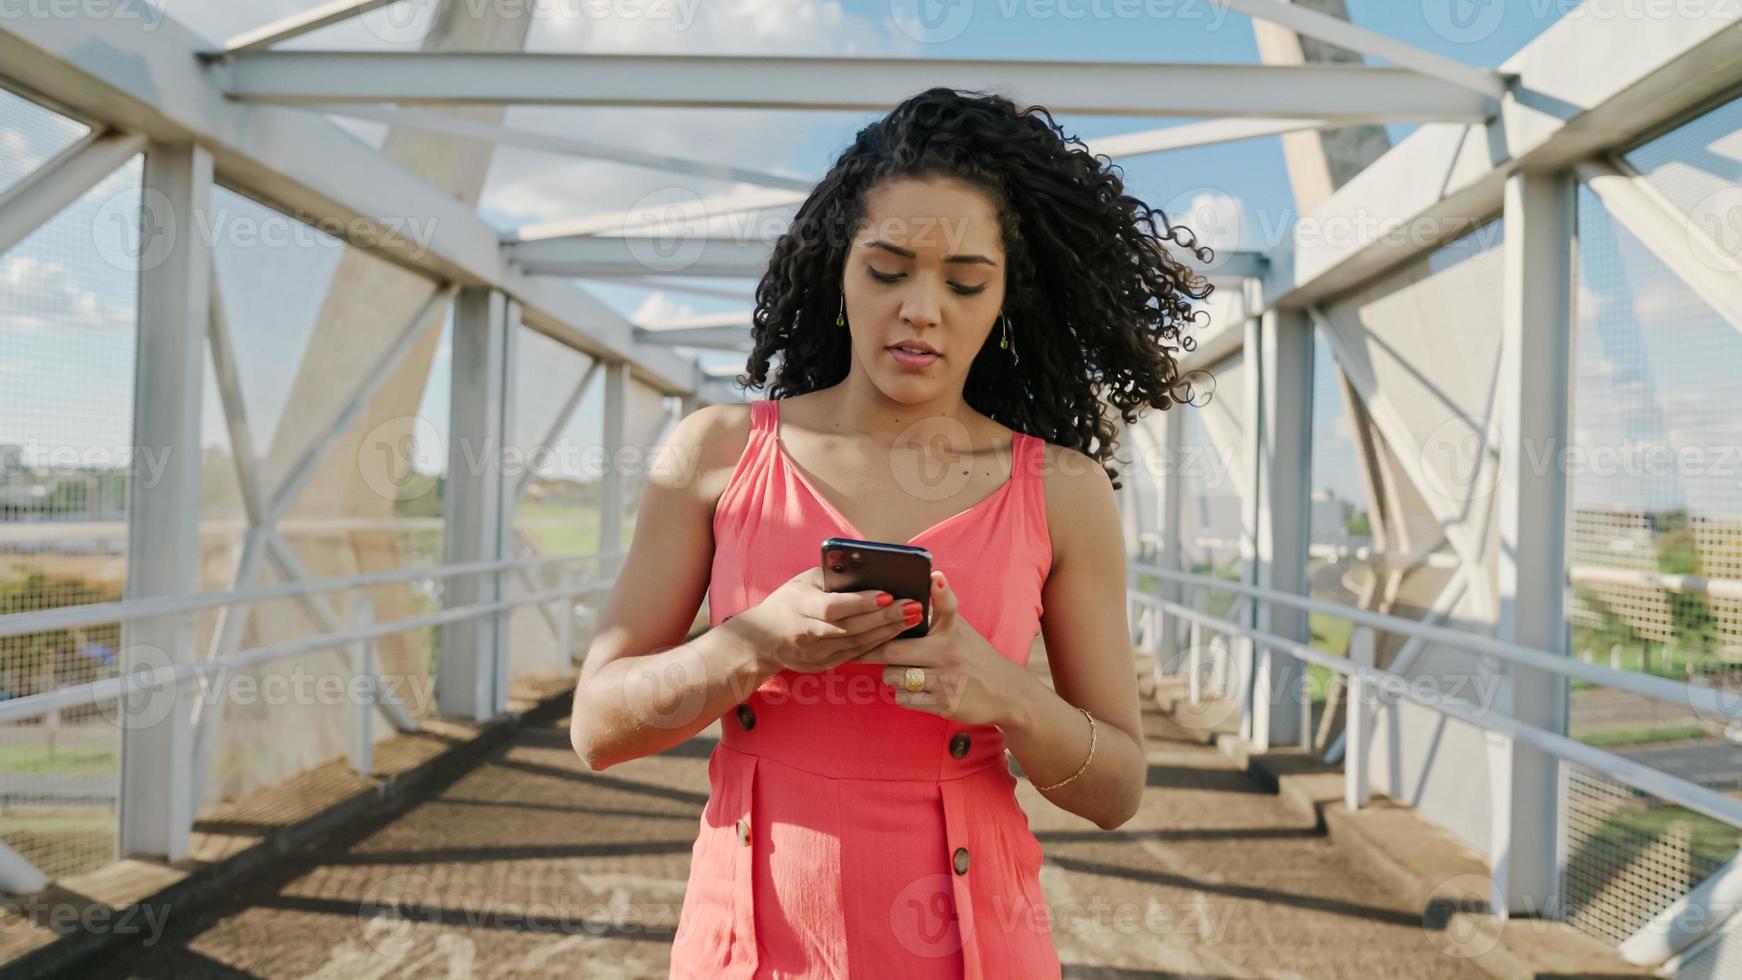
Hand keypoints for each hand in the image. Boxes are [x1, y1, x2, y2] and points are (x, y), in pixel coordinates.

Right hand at [723, 565, 924, 674]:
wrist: (761, 640)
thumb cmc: (787, 602)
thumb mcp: (802, 583)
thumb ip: (832, 577)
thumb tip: (868, 569)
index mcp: (799, 608)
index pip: (834, 607)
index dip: (862, 603)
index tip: (888, 595)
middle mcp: (806, 634)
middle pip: (852, 627)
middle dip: (886, 617)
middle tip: (914, 606)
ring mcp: (815, 654)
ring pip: (858, 644)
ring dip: (888, 631)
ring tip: (913, 617)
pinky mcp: (823, 665)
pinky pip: (855, 654)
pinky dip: (878, 643)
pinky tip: (897, 632)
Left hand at [852, 570, 1034, 726]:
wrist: (1007, 693)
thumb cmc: (974, 655)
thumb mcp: (960, 629)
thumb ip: (939, 608)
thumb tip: (927, 579)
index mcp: (952, 630)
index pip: (946, 605)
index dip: (940, 590)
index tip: (936, 578)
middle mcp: (950, 653)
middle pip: (893, 651)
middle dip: (876, 651)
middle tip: (868, 649)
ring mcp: (947, 681)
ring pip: (894, 677)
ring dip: (892, 675)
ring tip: (901, 671)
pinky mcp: (944, 706)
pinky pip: (904, 699)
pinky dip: (903, 695)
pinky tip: (914, 689)